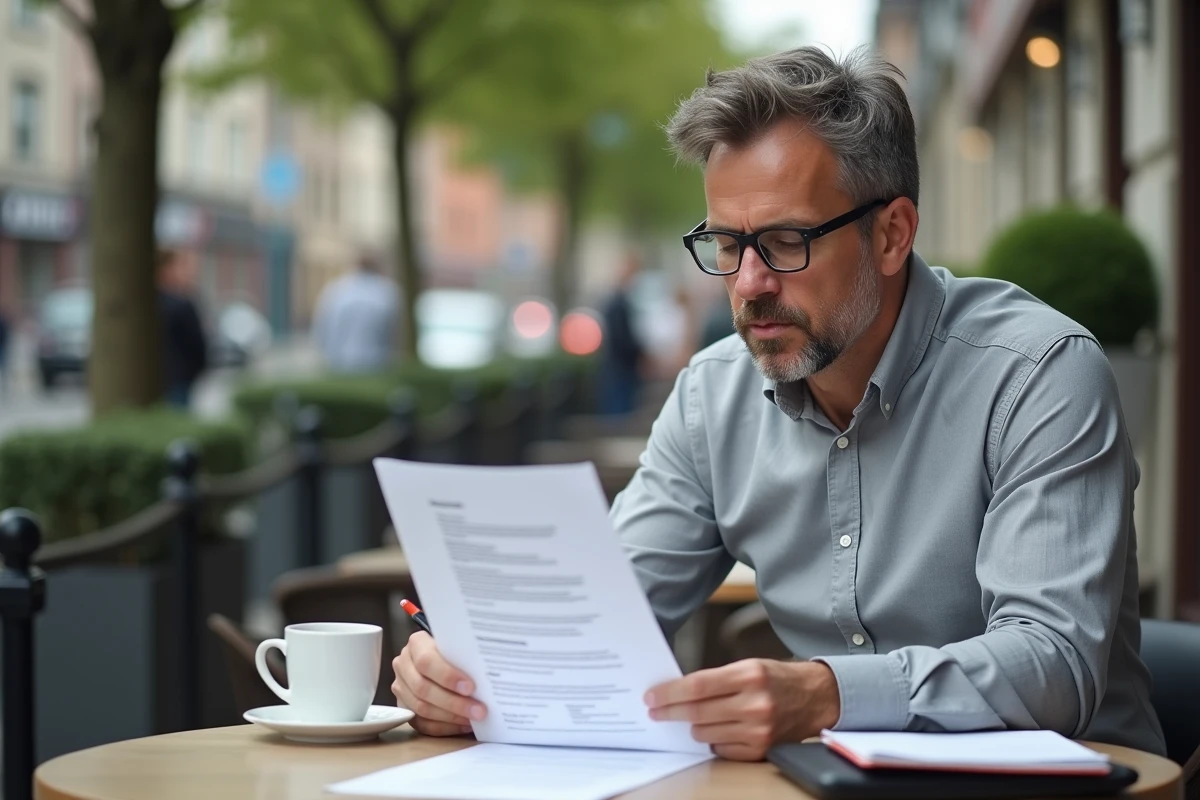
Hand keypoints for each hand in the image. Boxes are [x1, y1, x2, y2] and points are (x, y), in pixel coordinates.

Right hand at [391, 631, 486, 736]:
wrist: (440, 657)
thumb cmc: (453, 650)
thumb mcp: (457, 646)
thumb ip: (464, 656)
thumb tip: (488, 673)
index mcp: (416, 644)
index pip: (426, 661)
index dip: (447, 676)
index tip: (470, 687)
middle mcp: (403, 664)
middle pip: (423, 688)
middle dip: (453, 702)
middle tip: (479, 710)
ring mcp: (400, 687)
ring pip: (421, 708)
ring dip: (451, 717)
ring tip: (473, 719)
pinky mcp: (404, 707)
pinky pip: (421, 724)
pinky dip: (445, 727)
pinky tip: (463, 725)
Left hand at [645, 659, 839, 760]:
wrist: (816, 698)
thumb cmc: (777, 679)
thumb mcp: (749, 666)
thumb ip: (716, 679)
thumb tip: (677, 691)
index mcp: (750, 675)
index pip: (698, 686)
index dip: (670, 693)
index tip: (652, 696)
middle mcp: (755, 704)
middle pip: (697, 712)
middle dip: (670, 712)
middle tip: (656, 711)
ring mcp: (759, 730)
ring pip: (705, 733)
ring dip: (693, 726)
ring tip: (693, 717)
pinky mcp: (761, 750)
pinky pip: (720, 749)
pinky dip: (713, 740)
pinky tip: (717, 729)